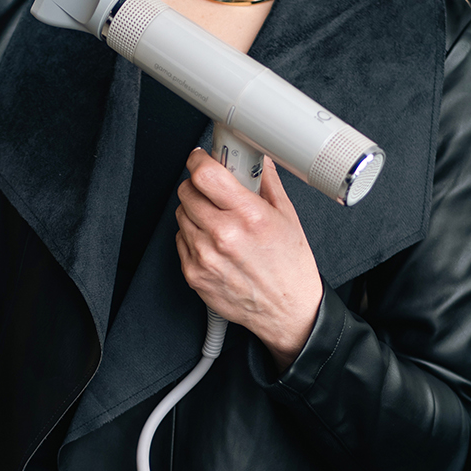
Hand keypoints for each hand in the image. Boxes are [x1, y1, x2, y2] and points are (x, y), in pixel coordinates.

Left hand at [175, 149, 322, 370]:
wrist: (288, 311)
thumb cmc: (290, 267)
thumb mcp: (287, 217)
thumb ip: (267, 183)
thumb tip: (256, 160)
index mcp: (248, 216)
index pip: (205, 174)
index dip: (199, 161)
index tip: (200, 159)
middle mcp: (223, 236)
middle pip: (187, 192)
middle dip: (198, 186)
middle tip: (213, 192)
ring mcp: (205, 257)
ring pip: (181, 215)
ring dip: (194, 211)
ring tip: (218, 221)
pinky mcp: (194, 274)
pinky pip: (180, 240)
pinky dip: (192, 236)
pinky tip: (214, 242)